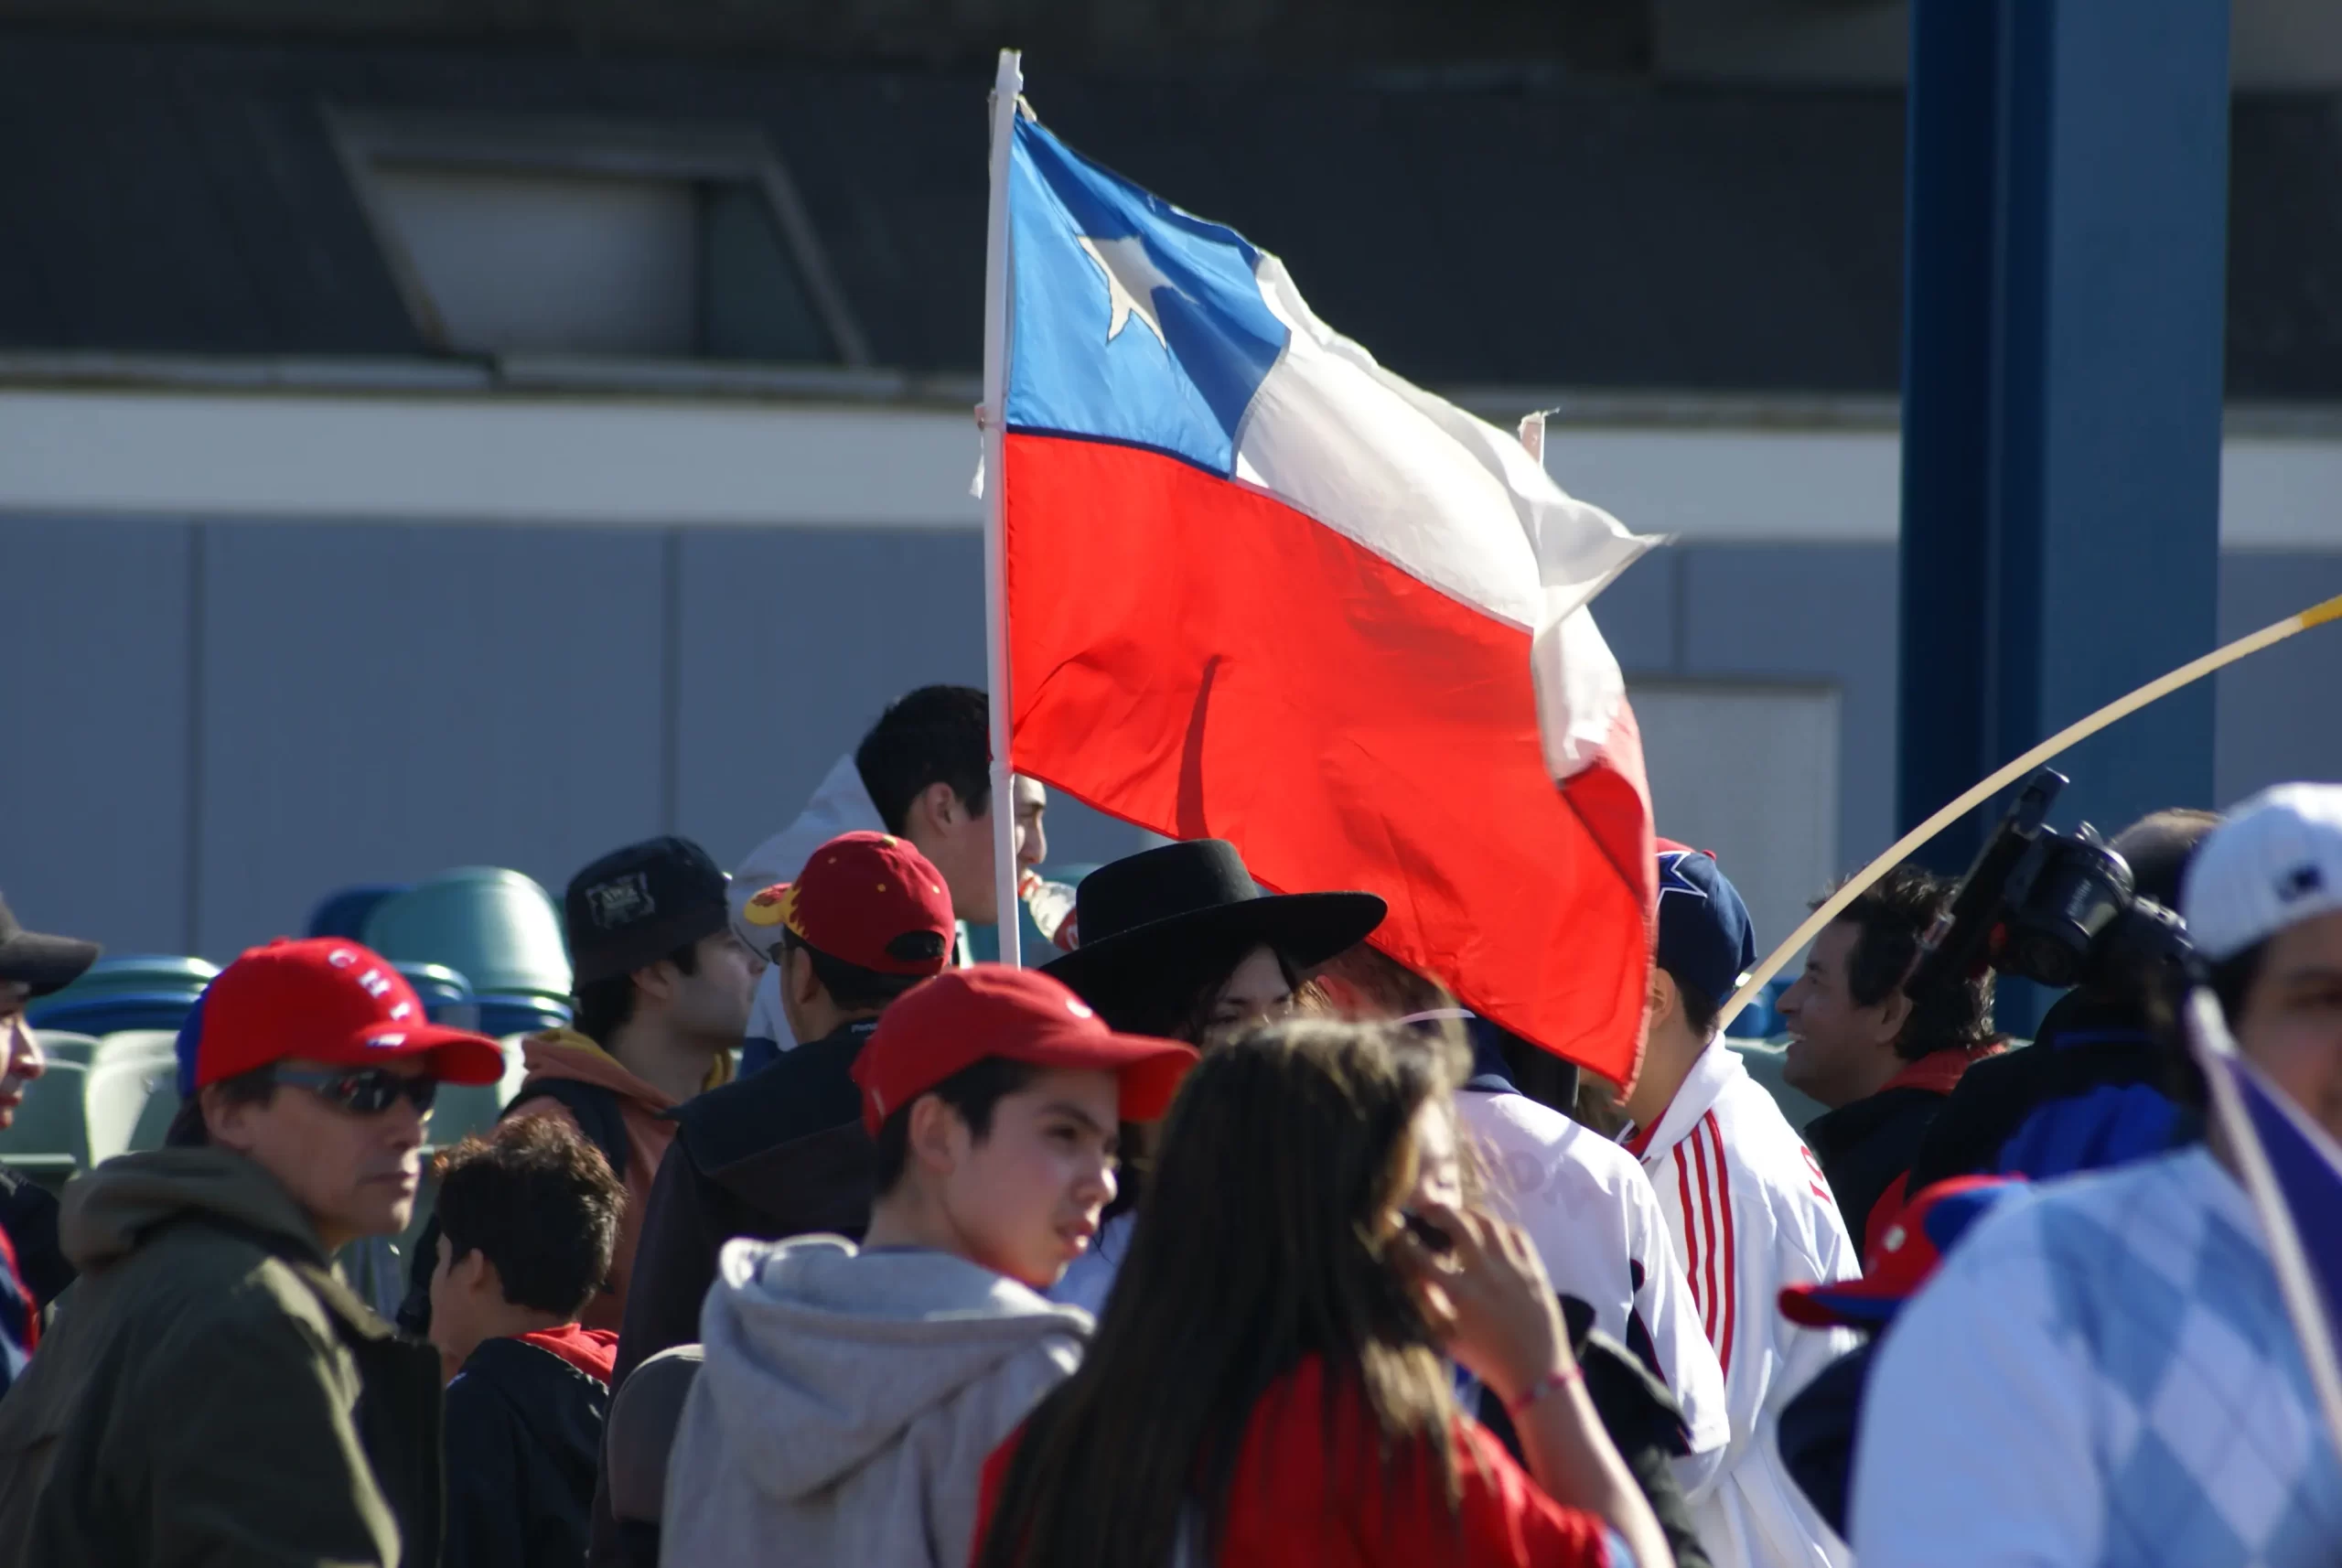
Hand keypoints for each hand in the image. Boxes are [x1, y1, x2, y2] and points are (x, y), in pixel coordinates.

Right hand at [1391, 1199, 1571, 1406]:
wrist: (1537, 1372)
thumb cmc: (1488, 1360)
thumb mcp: (1449, 1339)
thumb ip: (1430, 1305)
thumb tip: (1413, 1276)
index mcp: (1460, 1293)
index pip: (1423, 1256)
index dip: (1402, 1238)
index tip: (1393, 1224)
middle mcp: (1485, 1272)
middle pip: (1458, 1224)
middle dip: (1437, 1210)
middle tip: (1427, 1209)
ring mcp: (1513, 1267)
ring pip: (1489, 1222)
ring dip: (1469, 1215)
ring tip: (1459, 1216)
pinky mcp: (1534, 1268)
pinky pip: (1516, 1233)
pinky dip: (1500, 1228)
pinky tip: (1492, 1234)